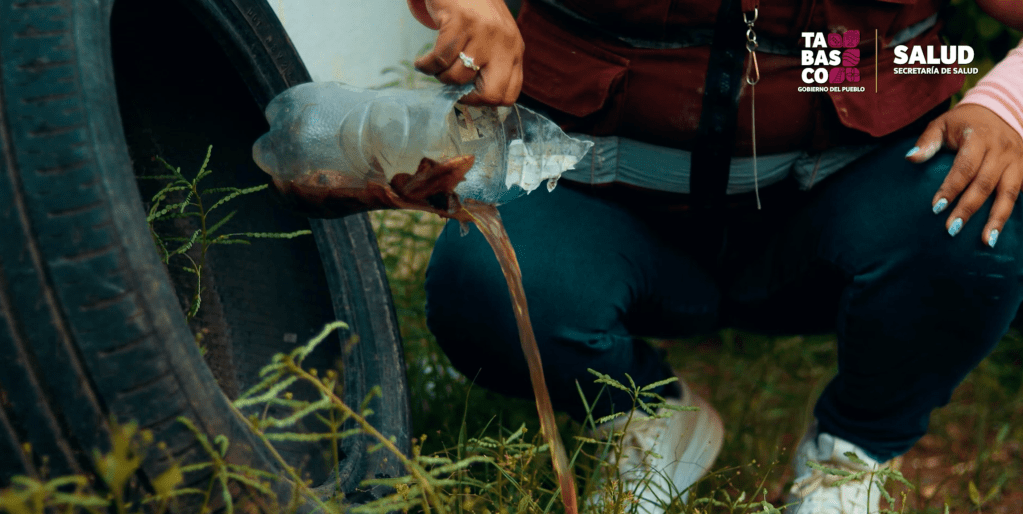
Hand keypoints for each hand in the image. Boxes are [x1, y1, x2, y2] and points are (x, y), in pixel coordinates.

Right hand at [408, 0, 523, 105]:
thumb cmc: (475, 11)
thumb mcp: (495, 39)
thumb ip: (493, 64)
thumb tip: (473, 96)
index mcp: (515, 51)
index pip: (510, 94)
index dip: (486, 101)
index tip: (469, 95)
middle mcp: (504, 44)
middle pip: (491, 93)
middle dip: (468, 99)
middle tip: (453, 90)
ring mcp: (483, 33)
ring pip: (457, 76)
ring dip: (440, 76)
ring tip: (435, 66)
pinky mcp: (460, 23)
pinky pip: (438, 59)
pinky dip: (426, 65)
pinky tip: (422, 61)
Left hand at [906, 103, 1022, 246]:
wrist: (1000, 110)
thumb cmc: (963, 123)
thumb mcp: (942, 124)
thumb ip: (927, 142)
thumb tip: (910, 159)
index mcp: (978, 137)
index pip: (964, 167)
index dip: (950, 188)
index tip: (936, 208)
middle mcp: (1001, 149)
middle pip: (984, 184)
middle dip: (968, 208)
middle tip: (951, 229)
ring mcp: (1017, 160)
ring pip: (1009, 193)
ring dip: (997, 218)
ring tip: (986, 241)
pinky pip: (1020, 194)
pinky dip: (1012, 213)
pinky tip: (1001, 231)